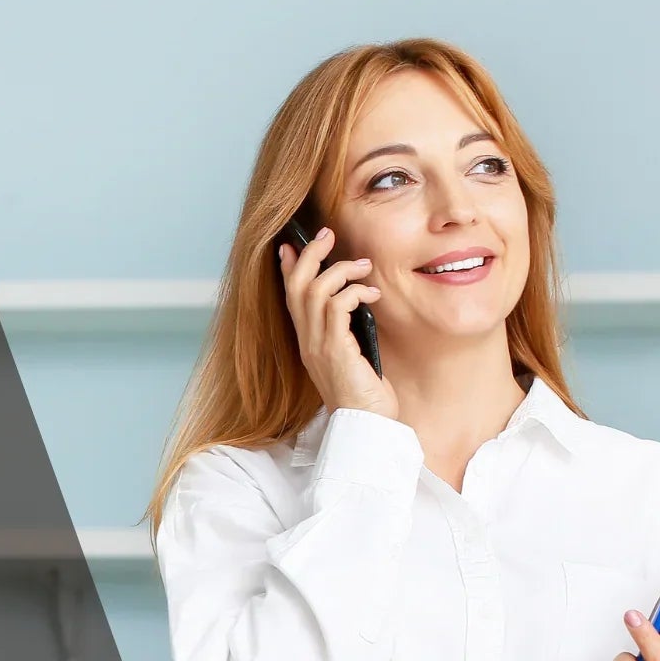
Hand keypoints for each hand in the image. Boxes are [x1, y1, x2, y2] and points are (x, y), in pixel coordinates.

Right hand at [277, 227, 397, 421]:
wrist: (365, 425)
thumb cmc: (365, 394)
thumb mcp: (352, 355)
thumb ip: (347, 331)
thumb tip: (357, 302)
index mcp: (308, 342)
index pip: (290, 297)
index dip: (287, 268)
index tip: (291, 245)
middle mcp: (307, 341)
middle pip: (297, 285)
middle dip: (310, 254)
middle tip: (328, 235)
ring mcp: (318, 345)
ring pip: (316, 290)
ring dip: (341, 269)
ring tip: (364, 266)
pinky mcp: (336, 349)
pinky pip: (338, 305)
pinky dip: (355, 291)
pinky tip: (371, 294)